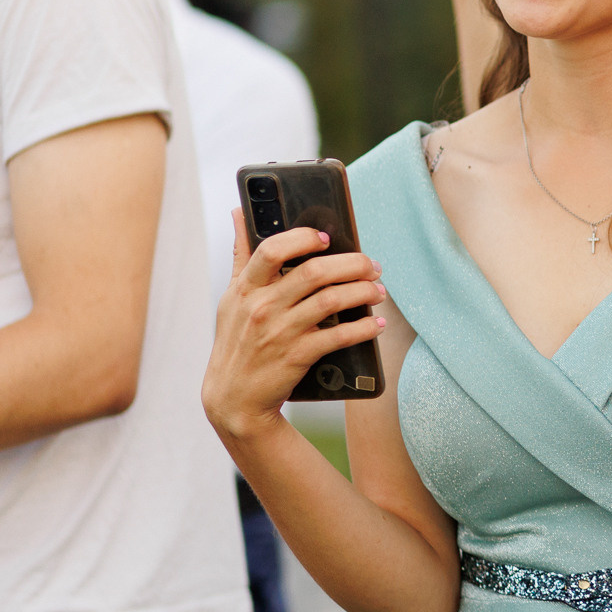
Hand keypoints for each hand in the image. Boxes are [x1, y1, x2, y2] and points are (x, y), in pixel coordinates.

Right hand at [201, 214, 383, 441]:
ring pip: (333, 300)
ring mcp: (280, 332)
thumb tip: (240, 213)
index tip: (327, 237)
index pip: (272, 250)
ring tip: (379, 291)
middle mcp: (262, 307)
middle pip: (315, 272)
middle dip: (353, 264)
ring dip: (365, 292)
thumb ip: (241, 256)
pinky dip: (364, 328)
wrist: (233, 398)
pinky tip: (377, 325)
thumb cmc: (236, 342)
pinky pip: (339, 336)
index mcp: (246, 289)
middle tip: (372, 266)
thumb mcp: (232, 299)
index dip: (303, 238)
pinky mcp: (297, 356)